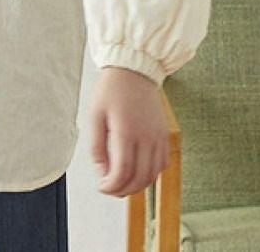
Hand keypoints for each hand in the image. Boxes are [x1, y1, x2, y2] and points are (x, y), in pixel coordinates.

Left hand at [89, 65, 169, 197]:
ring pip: (153, 175)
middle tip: (110, 188)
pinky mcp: (164, 135)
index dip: (112, 185)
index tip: (102, 186)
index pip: (123, 171)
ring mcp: (158, 137)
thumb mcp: (95, 115)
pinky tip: (138, 172)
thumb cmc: (112, 88)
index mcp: (126, 130)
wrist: (133, 69)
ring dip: (138, 186)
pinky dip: (151, 175)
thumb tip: (101, 172)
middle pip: (140, 178)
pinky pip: (162, 164)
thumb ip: (96, 147)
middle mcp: (146, 136)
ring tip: (122, 184)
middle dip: (123, 190)